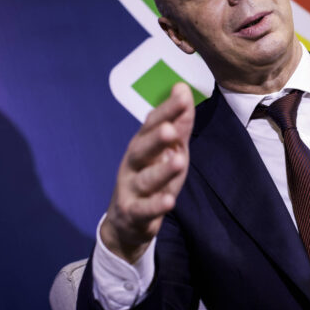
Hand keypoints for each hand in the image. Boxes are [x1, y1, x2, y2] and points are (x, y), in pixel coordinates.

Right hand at [101, 83, 194, 262]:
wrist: (126, 221)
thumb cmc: (151, 177)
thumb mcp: (169, 150)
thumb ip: (179, 124)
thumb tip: (183, 88)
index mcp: (142, 145)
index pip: (152, 124)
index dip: (167, 110)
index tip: (183, 94)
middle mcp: (134, 164)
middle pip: (143, 148)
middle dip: (156, 138)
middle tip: (170, 129)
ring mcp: (132, 189)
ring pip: (146, 179)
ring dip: (162, 171)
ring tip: (179, 161)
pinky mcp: (134, 213)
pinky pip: (144, 210)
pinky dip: (156, 206)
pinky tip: (169, 201)